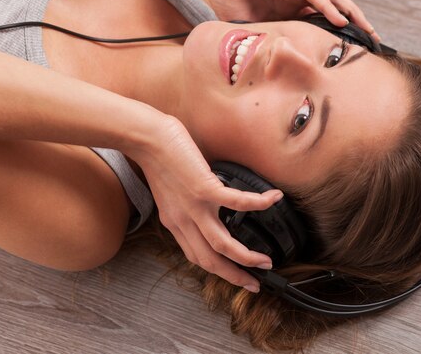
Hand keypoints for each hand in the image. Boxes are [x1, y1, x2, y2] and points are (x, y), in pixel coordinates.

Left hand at [130, 116, 281, 291]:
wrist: (147, 138)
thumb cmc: (157, 158)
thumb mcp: (168, 193)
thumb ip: (184, 205)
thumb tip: (206, 206)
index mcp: (174, 223)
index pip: (197, 256)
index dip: (218, 269)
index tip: (235, 274)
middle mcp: (183, 220)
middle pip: (210, 260)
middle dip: (235, 276)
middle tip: (254, 282)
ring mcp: (194, 206)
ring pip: (222, 245)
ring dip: (246, 258)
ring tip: (265, 261)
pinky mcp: (204, 188)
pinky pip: (237, 203)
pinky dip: (259, 204)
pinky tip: (273, 199)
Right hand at [174, 0, 379, 40]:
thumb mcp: (244, 31)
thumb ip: (255, 45)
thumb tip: (258, 72)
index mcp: (287, 12)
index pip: (318, 26)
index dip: (334, 40)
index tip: (347, 58)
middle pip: (333, 13)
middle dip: (354, 28)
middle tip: (371, 45)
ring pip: (333, 1)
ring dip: (352, 15)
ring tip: (368, 31)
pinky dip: (330, 7)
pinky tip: (342, 19)